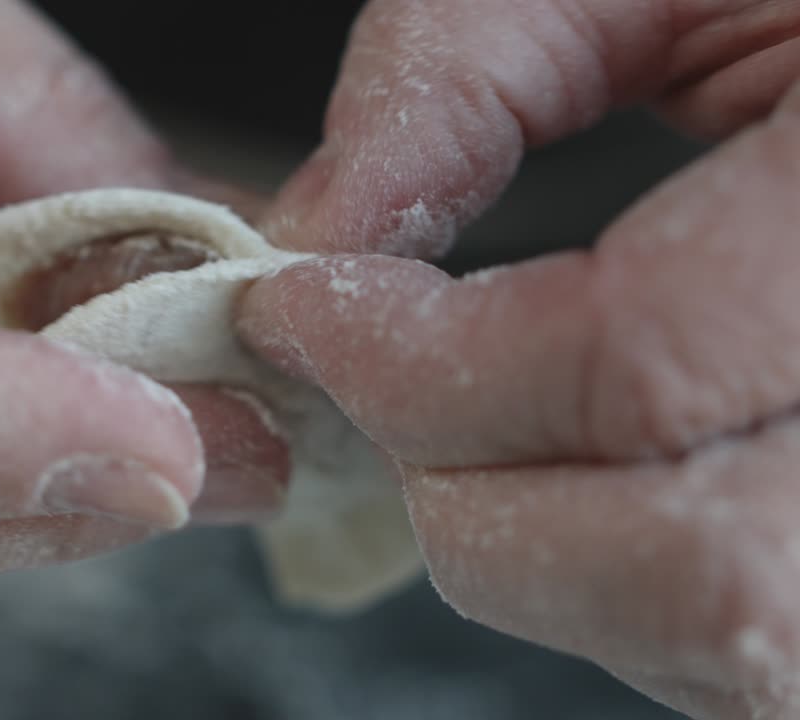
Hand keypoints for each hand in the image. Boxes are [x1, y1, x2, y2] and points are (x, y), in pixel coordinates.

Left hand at [238, 1, 799, 716]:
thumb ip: (465, 70)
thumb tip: (323, 226)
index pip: (632, 368)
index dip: (414, 364)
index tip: (301, 313)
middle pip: (682, 566)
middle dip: (463, 488)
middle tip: (375, 382)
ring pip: (723, 638)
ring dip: (537, 549)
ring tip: (475, 415)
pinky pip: (747, 646)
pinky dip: (618, 584)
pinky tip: (579, 466)